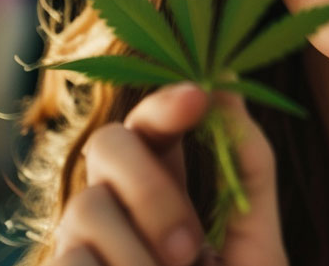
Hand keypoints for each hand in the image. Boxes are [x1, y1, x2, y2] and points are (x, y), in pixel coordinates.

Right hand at [50, 81, 287, 265]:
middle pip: (109, 145)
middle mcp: (118, 206)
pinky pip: (70, 262)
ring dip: (135, 256)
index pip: (154, 123)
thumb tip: (228, 81)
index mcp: (168, 187)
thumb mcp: (257, 249)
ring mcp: (82, 245)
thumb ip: (246, 169)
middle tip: (188, 256)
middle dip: (150, 189)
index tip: (197, 98)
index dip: (167, 102)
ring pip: (88, 206)